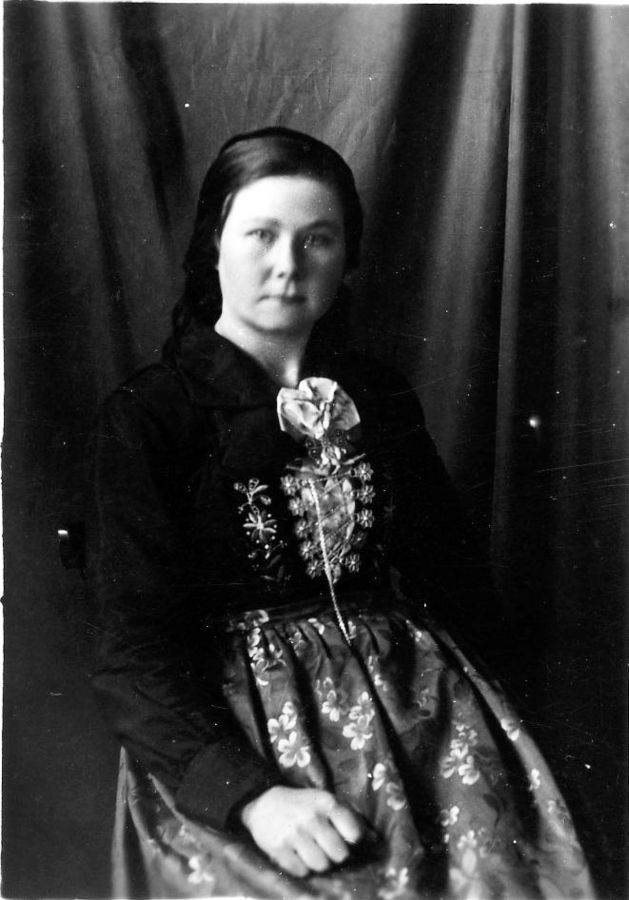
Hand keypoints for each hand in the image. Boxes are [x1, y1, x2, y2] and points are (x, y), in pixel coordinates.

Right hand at [240, 785, 364, 877]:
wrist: (264, 802)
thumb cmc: (303, 805)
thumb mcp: (326, 802)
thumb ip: (350, 819)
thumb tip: (375, 841)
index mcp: (326, 803)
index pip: (354, 833)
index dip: (352, 840)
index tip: (345, 838)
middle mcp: (311, 817)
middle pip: (340, 854)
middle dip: (336, 855)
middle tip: (327, 848)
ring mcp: (294, 834)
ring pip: (322, 865)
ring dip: (319, 863)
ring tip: (312, 852)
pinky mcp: (278, 848)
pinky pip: (301, 871)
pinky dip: (302, 868)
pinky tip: (297, 855)